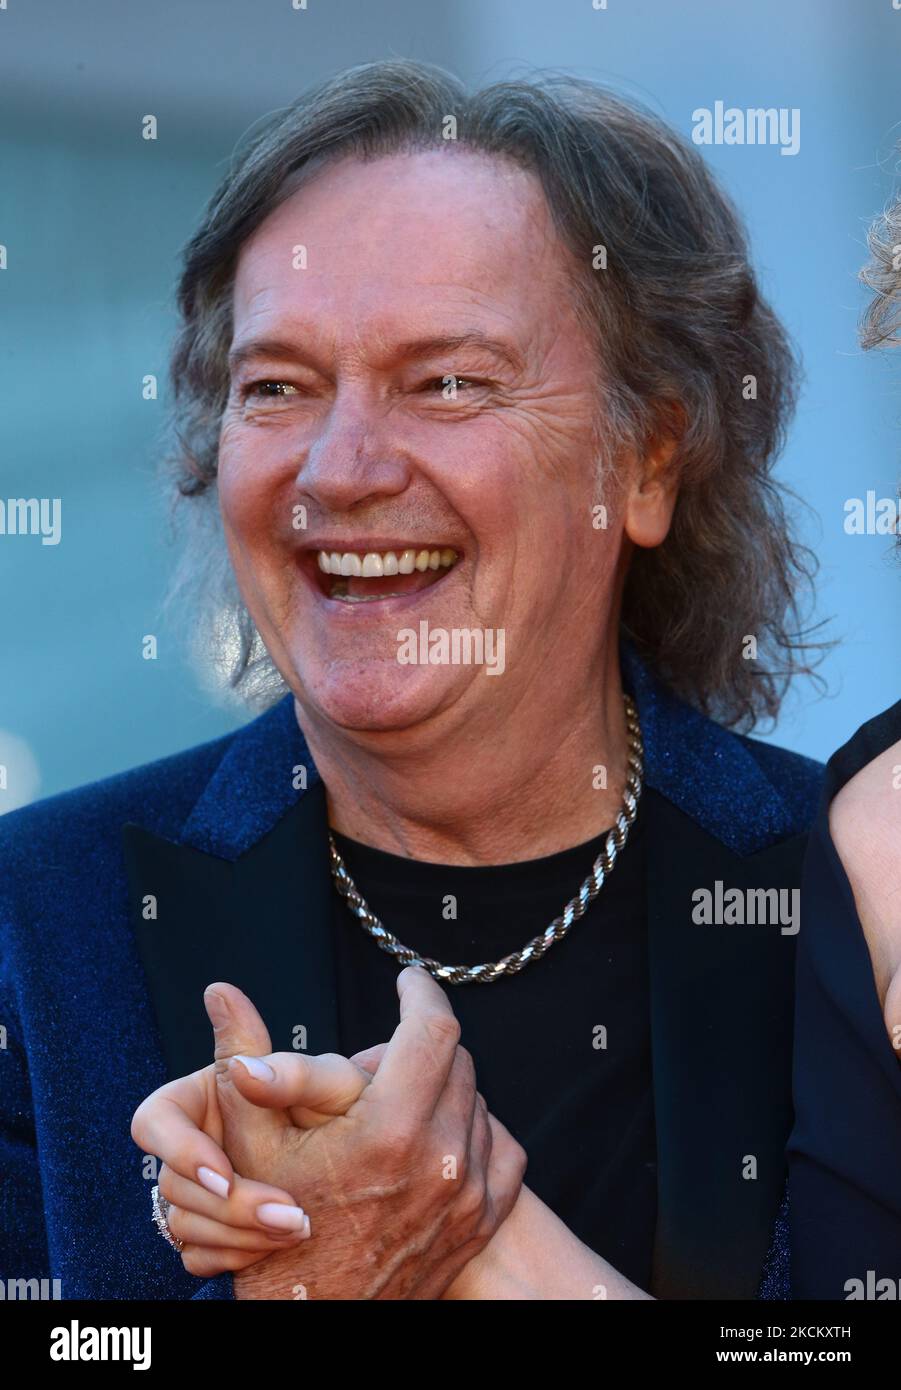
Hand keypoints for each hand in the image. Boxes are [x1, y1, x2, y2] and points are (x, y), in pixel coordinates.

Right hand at [131, 1029, 377, 1273]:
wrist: (364, 1162)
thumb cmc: (338, 1108)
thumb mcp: (319, 1082)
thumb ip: (274, 1051)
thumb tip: (222, 994)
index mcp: (199, 1100)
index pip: (153, 1120)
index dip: (182, 1148)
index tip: (225, 1172)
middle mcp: (188, 1147)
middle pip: (172, 1185)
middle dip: (229, 1204)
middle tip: (286, 1212)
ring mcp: (192, 1194)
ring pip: (184, 1227)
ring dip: (242, 1233)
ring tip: (299, 1229)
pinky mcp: (205, 1235)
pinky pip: (199, 1257)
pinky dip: (240, 1257)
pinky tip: (281, 1248)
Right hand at [136, 965, 525, 1296]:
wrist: (314, 1319)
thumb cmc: (275, 1232)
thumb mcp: (252, 1141)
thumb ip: (247, 1060)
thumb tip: (223, 993)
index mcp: (391, 1128)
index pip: (434, 1027)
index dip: (420, 992)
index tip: (405, 981)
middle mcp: (441, 1157)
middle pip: (458, 1060)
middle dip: (425, 1043)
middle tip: (390, 1049)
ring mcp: (468, 1193)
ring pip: (478, 1102)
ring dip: (446, 1088)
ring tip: (404, 1095)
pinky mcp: (481, 1220)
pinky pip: (500, 1149)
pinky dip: (473, 1132)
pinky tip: (436, 1135)